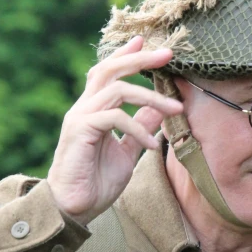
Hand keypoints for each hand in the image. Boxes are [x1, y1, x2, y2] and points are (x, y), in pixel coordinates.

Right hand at [47, 36, 182, 225]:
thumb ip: (142, 127)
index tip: (146, 42)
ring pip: (118, 90)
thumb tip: (162, 108)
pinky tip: (154, 147)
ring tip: (177, 109)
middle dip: (140, 59)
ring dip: (152, 97)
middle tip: (167, 54)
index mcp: (93, 109)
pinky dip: (139, 129)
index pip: (108, 72)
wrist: (74, 209)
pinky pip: (115, 117)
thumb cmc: (97, 182)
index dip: (126, 55)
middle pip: (110, 70)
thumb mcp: (128, 151)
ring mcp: (80, 117)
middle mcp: (84, 108)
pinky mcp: (80, 130)